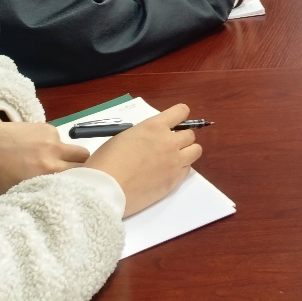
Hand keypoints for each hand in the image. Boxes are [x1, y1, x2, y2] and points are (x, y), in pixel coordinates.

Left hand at [0, 112, 89, 197]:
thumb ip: (40, 193)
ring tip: (48, 163)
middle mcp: (54, 155)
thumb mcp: (15, 194)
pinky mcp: (44, 127)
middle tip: (69, 176)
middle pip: (84, 159)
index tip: (76, 189)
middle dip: (81, 168)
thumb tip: (53, 198)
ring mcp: (51, 138)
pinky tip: (34, 150)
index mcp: (46, 174)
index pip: (81, 178)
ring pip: (72, 149)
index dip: (81, 183)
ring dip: (67, 156)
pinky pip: (58, 139)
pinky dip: (52, 146)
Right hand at [85, 104, 203, 217]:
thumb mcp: (123, 137)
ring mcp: (174, 162)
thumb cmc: (106, 162)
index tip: (175, 122)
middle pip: (190, 134)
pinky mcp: (174, 181)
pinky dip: (181, 169)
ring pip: (195, 151)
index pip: (181, 111)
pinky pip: (188, 170)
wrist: (105, 190)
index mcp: (154, 127)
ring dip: (186, 152)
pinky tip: (167, 173)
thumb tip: (149, 139)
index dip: (179, 116)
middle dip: (181, 138)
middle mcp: (169, 141)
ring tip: (172, 159)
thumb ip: (142, 135)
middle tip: (168, 145)